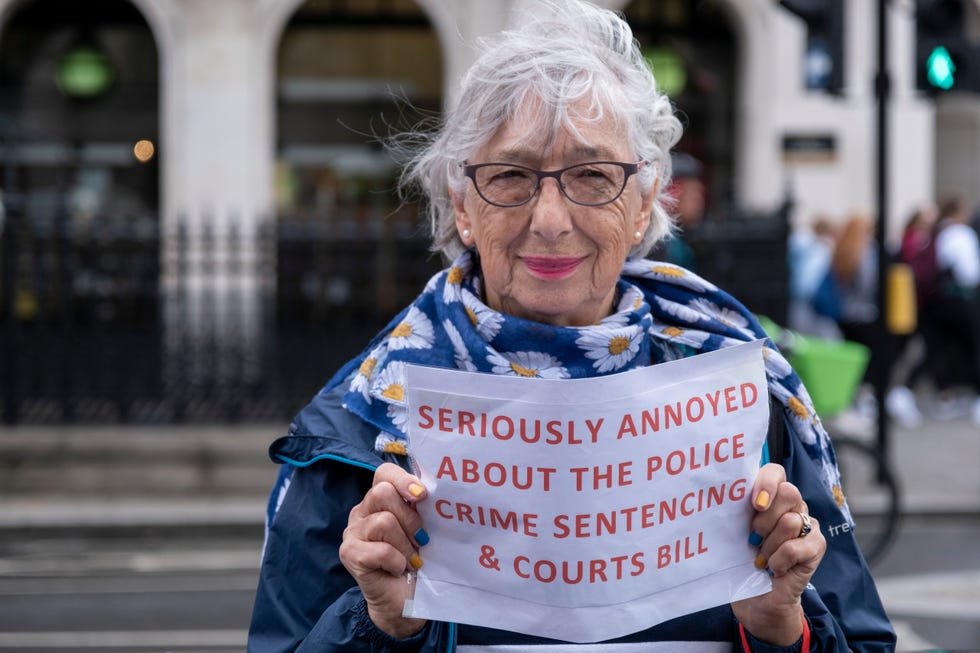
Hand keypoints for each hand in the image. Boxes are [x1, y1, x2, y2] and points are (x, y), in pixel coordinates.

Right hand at [339, 462, 429, 637]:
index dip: (403, 479)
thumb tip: (429, 491)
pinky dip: (396, 561)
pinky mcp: (349, 553)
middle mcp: (362, 511)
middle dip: (409, 518)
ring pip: (383, 522)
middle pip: (382, 493)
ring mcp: (352, 532)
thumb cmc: (416, 561)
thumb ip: (421, 507)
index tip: (422, 496)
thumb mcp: (422, 529)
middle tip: (420, 540)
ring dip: (405, 545)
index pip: (384, 473)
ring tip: (411, 560)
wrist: (405, 601)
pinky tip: (397, 569)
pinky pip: (379, 550)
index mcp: (380, 500)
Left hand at [732, 463, 825, 645]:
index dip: (767, 483)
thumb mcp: (735, 530)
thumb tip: (721, 490)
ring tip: (761, 558)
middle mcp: (792, 505)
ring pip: (790, 522)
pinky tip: (773, 569)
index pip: (775, 472)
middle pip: (789, 493)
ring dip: (770, 545)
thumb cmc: (742, 559)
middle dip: (765, 519)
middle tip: (753, 538)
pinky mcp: (817, 545)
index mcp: (771, 495)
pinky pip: (796, 547)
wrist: (757, 598)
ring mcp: (808, 524)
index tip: (754, 504)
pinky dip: (779, 561)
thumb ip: (736, 508)